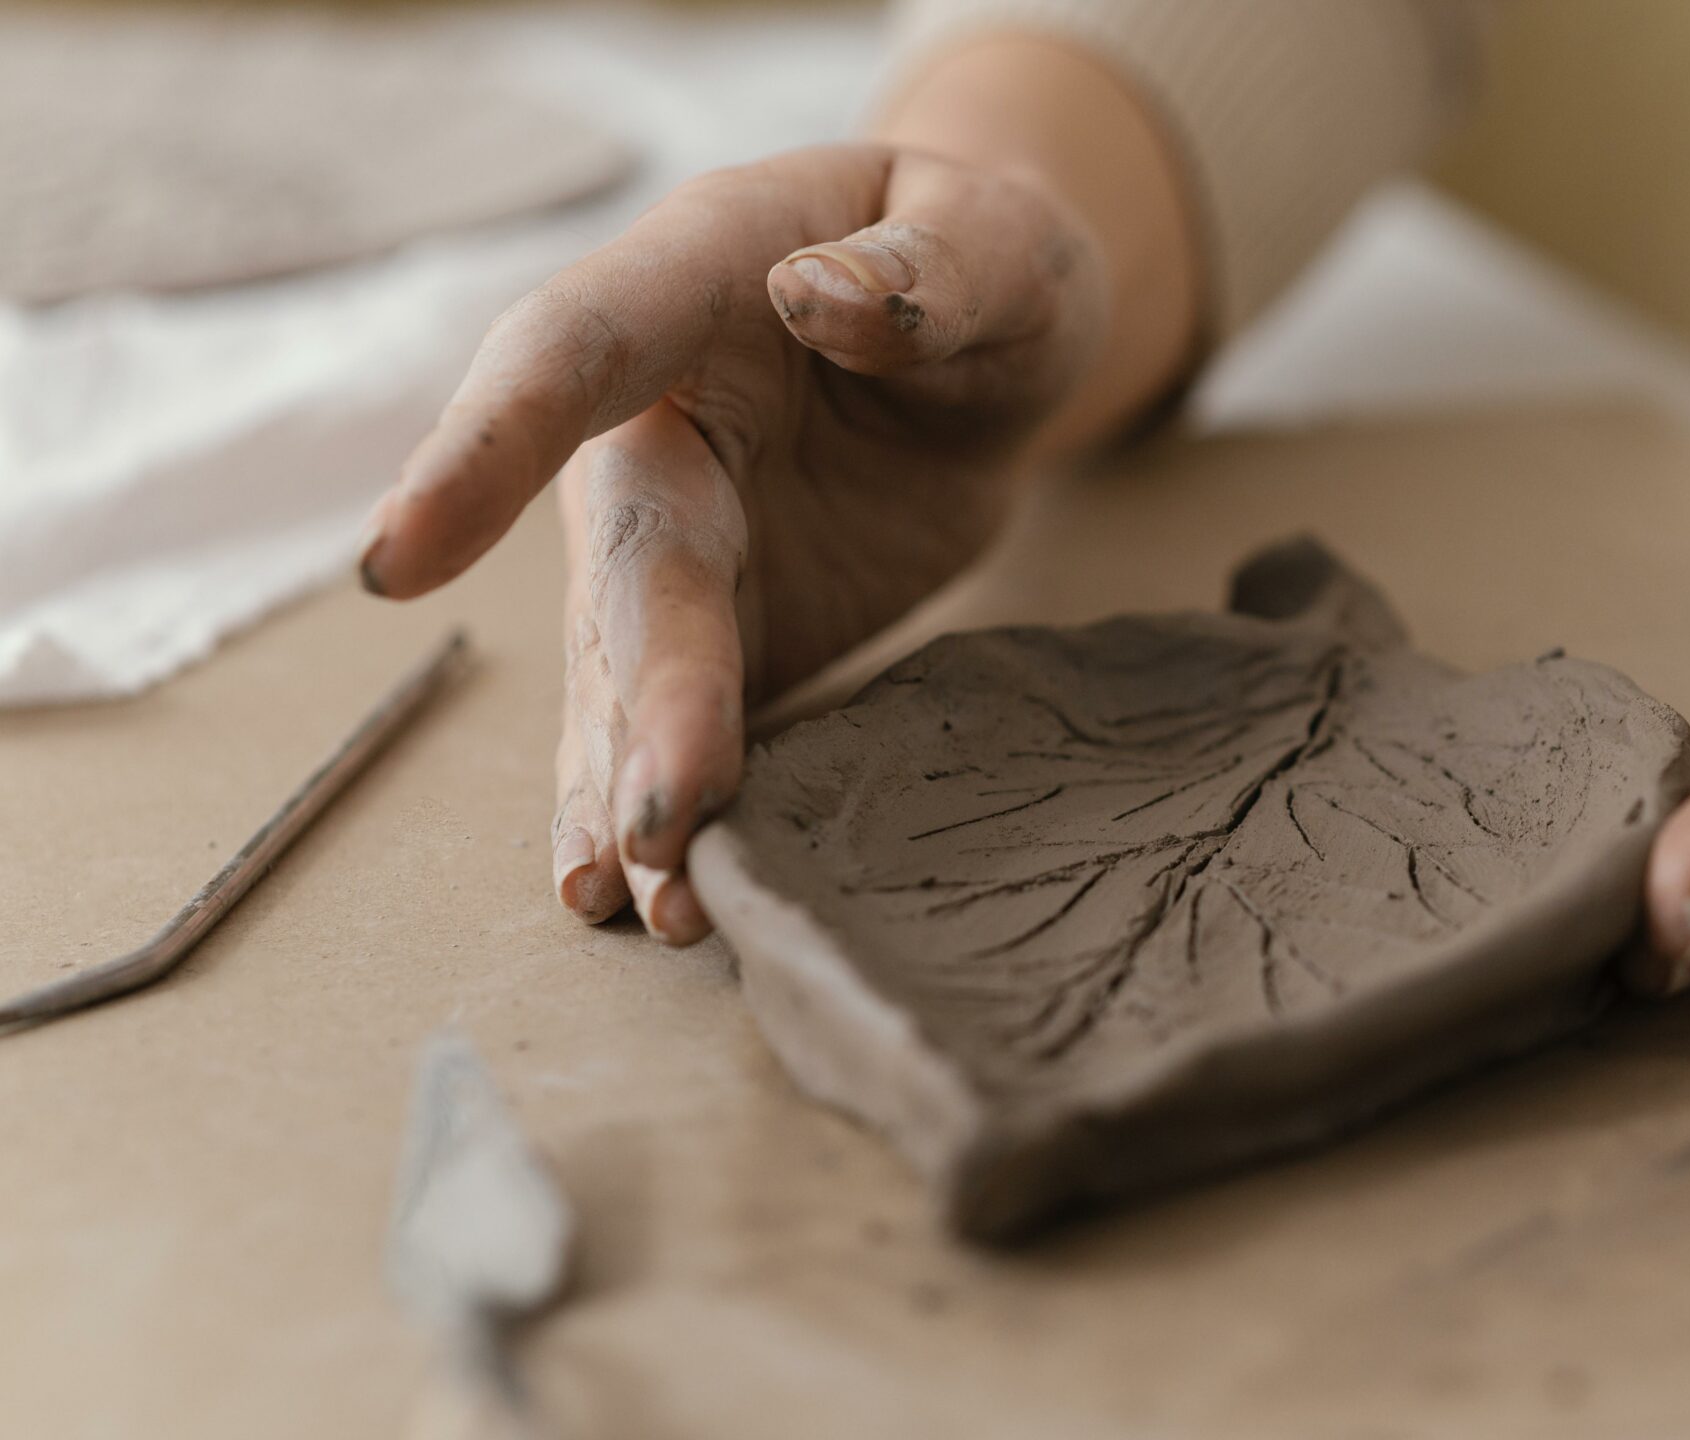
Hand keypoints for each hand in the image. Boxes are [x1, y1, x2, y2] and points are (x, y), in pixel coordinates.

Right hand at [359, 143, 1111, 941]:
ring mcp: (679, 534)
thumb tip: (823, 298)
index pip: (566, 356)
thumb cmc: (982, 255)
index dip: (483, 453)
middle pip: (625, 563)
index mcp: (687, 288)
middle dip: (637, 695)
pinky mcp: (729, 623)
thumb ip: (928, 269)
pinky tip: (644, 902)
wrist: (990, 332)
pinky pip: (677, 719)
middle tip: (651, 822)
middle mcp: (650, 424)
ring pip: (629, 668)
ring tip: (635, 902)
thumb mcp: (995, 238)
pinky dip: (661, 808)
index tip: (400, 564)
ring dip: (631, 784)